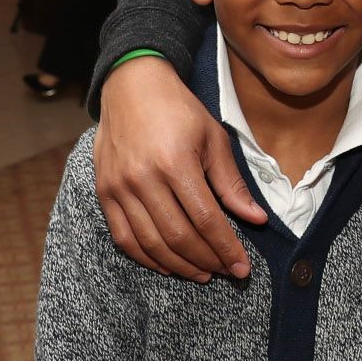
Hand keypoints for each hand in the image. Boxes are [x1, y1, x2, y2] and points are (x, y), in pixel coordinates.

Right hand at [94, 55, 265, 281]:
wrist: (131, 86)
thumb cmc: (179, 110)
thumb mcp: (213, 138)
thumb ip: (231, 183)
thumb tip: (256, 219)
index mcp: (176, 163)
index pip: (206, 220)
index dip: (227, 249)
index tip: (243, 268)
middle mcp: (144, 179)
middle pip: (178, 237)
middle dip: (207, 261)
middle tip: (226, 272)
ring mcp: (119, 188)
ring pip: (151, 244)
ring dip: (179, 266)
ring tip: (202, 273)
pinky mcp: (105, 192)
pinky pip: (124, 238)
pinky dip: (146, 258)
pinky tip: (167, 265)